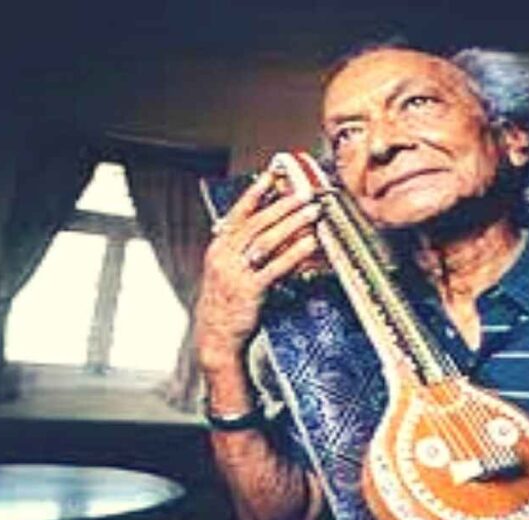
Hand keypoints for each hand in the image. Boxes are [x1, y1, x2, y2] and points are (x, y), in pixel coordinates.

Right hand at [195, 169, 322, 372]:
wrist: (215, 335)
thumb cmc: (225, 301)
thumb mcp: (226, 269)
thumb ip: (242, 247)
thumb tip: (268, 224)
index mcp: (219, 246)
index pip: (239, 212)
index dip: (256, 192)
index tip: (273, 174)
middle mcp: (225, 256)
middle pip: (258, 223)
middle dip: (284, 205)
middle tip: (305, 192)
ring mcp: (236, 273)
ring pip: (267, 241)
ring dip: (293, 223)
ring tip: (313, 211)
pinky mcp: (249, 291)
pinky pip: (276, 267)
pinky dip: (294, 253)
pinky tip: (310, 243)